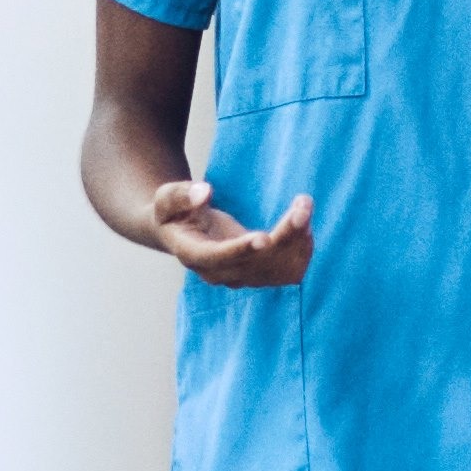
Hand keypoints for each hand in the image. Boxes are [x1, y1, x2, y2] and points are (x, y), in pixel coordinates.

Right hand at [141, 176, 312, 288]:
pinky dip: (301, 252)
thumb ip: (181, 196)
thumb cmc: (173, 212)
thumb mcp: (166, 198)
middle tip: (304, 203)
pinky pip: (287, 274)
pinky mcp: (258, 275)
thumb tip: (204, 192)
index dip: (242, 250)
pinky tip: (304, 227)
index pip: (219, 258)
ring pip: (278, 269)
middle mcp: (219, 274)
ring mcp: (240, 278)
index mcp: (193, 255)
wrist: (181, 232)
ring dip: (298, 241)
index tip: (264, 237)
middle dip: (285, 234)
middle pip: (258, 262)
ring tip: (304, 206)